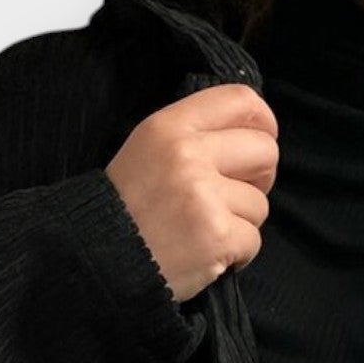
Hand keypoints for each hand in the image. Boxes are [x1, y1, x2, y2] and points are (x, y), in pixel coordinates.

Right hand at [104, 82, 279, 302]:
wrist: (98, 261)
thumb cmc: (126, 209)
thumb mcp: (148, 151)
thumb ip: (195, 136)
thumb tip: (251, 136)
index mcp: (170, 127)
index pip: (242, 100)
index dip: (263, 123)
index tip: (259, 143)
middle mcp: (188, 155)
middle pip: (265, 151)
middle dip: (260, 177)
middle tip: (236, 197)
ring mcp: (204, 196)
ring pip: (260, 204)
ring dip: (241, 223)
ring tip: (205, 231)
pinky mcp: (216, 236)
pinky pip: (254, 240)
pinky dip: (237, 254)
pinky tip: (208, 255)